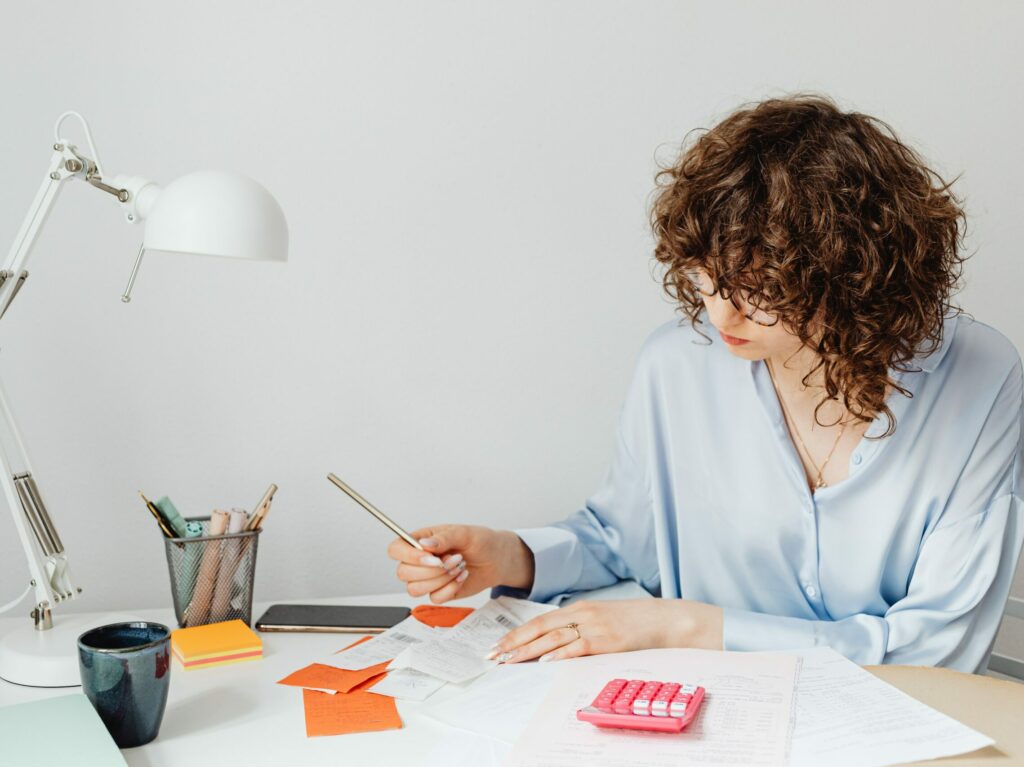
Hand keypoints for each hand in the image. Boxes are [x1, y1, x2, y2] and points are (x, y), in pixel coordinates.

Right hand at [387, 524, 534, 603]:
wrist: (497, 560)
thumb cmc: (481, 541)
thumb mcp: (464, 533)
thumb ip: (444, 538)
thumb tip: (424, 545)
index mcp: (421, 541)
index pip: (396, 549)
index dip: (408, 556)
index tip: (432, 558)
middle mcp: (420, 560)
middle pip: (403, 573)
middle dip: (431, 570)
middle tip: (454, 559)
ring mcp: (427, 578)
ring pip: (414, 589)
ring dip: (440, 580)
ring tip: (459, 567)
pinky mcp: (438, 592)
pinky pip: (433, 598)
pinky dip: (450, 589)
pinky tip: (461, 578)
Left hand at [487, 599, 722, 662]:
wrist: (667, 619)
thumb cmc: (635, 622)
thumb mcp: (603, 618)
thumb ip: (580, 626)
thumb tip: (556, 643)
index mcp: (580, 608)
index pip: (540, 621)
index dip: (517, 634)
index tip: (499, 646)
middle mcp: (583, 614)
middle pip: (540, 629)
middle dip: (514, 643)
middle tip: (494, 656)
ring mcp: (595, 626)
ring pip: (553, 638)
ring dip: (528, 651)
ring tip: (509, 661)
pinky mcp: (608, 640)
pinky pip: (578, 647)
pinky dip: (560, 655)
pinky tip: (544, 662)